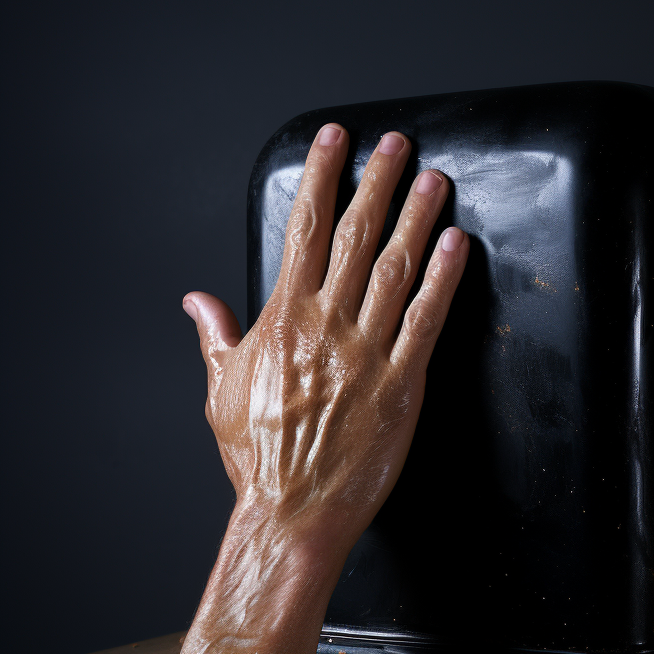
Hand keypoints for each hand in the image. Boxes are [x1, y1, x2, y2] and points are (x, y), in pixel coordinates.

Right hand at [183, 123, 468, 566]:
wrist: (291, 512)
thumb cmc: (257, 456)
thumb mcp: (221, 389)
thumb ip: (214, 335)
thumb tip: (196, 297)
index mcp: (282, 319)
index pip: (303, 229)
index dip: (322, 177)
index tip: (334, 141)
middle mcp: (325, 326)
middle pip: (355, 236)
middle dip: (377, 182)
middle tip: (397, 144)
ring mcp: (366, 352)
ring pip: (394, 269)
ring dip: (416, 218)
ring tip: (433, 180)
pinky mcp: (402, 383)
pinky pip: (427, 320)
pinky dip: (443, 279)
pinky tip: (456, 245)